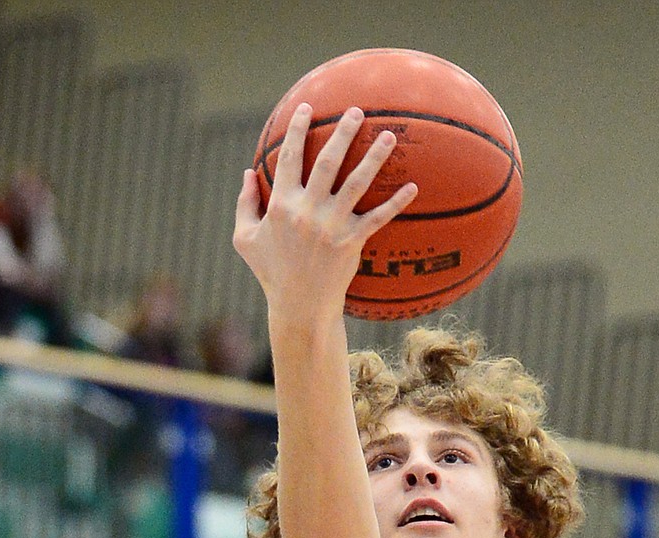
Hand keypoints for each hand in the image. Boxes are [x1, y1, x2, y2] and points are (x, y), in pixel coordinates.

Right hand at [232, 104, 417, 319]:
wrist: (300, 307)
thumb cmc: (272, 273)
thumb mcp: (246, 239)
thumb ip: (245, 204)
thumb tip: (246, 173)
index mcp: (282, 204)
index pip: (289, 158)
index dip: (298, 130)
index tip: (308, 108)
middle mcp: (308, 211)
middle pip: (327, 161)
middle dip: (342, 132)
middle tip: (357, 110)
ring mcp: (332, 226)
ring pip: (357, 183)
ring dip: (374, 157)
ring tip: (389, 135)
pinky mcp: (352, 243)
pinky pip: (378, 218)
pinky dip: (396, 203)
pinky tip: (413, 187)